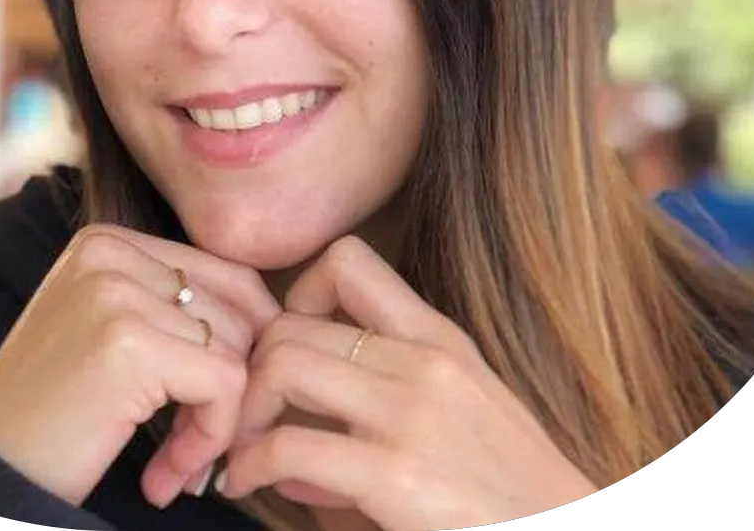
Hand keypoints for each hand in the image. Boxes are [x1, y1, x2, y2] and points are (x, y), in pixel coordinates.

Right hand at [0, 224, 280, 509]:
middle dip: (229, 391)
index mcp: (107, 241)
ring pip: (237, 351)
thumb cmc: (53, 417)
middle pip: (241, 312)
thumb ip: (179, 312)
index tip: (207, 409)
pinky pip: (224, 385)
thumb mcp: (113, 336)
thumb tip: (277, 322)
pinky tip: (165, 476)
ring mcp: (116, 293)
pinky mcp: (128, 343)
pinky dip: (209, 440)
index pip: (230, 278)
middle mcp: (110, 253)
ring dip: (216, 424)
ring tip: (170, 464)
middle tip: (187, 447)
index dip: (241, 349)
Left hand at [217, 236, 596, 529]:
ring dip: (244, 409)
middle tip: (244, 413)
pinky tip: (246, 485)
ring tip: (241, 448)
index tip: (288, 350)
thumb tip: (296, 438)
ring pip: (284, 363)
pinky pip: (288, 445)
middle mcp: (424, 360)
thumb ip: (390, 401)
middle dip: (251, 368)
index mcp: (439, 339)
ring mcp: (411, 413)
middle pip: (294, 322)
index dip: (297, 296)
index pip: (348, 261)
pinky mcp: (396, 473)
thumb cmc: (512, 492)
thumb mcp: (465, 416)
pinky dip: (249, 464)